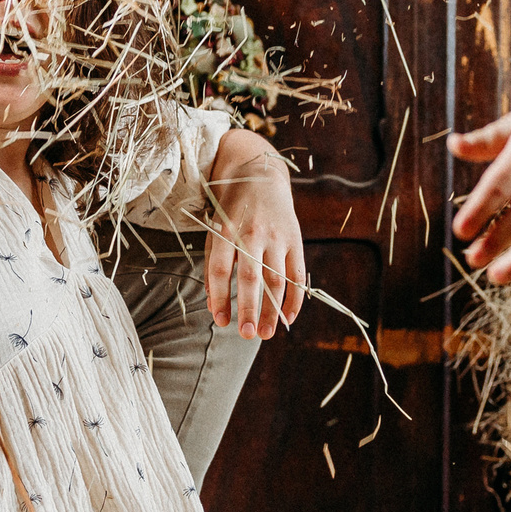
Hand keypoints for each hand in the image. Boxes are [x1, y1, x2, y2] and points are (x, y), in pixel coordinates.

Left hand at [206, 131, 305, 337]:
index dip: (220, 297)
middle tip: (247, 335)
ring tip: (266, 333)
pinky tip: (288, 318)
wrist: (260, 176)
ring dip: (273, 310)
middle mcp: (252, 233)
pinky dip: (295, 298)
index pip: (221, 269)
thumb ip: (213, 266)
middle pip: (251, 277)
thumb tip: (214, 305)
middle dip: (249, 309)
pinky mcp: (296, 240)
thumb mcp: (215, 230)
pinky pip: (297, 274)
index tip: (220, 321)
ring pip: (277, 279)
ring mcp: (277, 237)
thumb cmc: (232, 210)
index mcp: (227, 230)